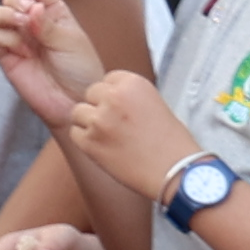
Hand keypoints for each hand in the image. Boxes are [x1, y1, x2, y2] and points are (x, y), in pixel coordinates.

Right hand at [0, 0, 111, 134]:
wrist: (74, 101)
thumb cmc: (80, 70)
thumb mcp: (70, 40)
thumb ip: (47, 22)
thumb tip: (30, 7)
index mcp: (53, 12)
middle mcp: (32, 23)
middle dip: (16, 0)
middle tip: (28, 11)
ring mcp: (17, 39)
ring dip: (5, 15)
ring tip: (20, 25)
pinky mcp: (6, 56)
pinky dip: (6, 39)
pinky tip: (23, 51)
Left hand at [65, 71, 198, 201]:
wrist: (175, 171)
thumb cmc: (171, 142)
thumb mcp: (154, 103)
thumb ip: (129, 97)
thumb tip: (107, 98)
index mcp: (133, 84)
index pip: (108, 79)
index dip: (112, 94)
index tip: (121, 108)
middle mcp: (114, 97)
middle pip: (90, 93)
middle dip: (99, 106)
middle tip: (114, 124)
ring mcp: (99, 120)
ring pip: (78, 113)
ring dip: (88, 123)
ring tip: (108, 136)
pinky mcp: (90, 142)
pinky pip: (74, 133)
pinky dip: (85, 141)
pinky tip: (103, 148)